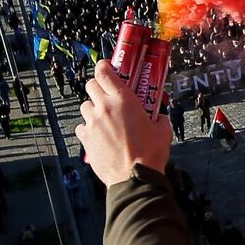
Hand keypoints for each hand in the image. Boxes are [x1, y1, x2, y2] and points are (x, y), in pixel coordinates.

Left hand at [76, 60, 172, 185]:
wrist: (135, 178)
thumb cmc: (150, 154)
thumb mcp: (162, 130)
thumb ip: (158, 118)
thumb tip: (158, 117)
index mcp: (124, 99)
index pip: (104, 71)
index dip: (104, 67)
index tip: (107, 68)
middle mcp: (105, 107)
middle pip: (90, 85)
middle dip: (98, 88)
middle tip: (106, 95)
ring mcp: (93, 123)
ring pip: (85, 106)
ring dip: (93, 109)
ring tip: (103, 118)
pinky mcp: (85, 139)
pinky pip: (81, 126)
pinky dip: (88, 128)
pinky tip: (98, 135)